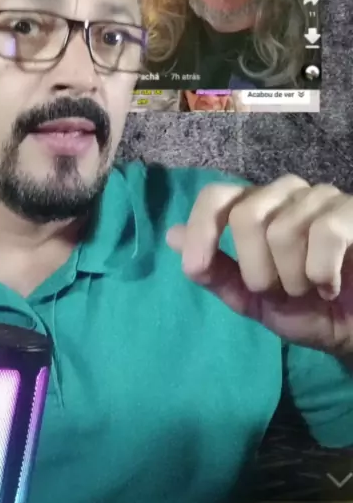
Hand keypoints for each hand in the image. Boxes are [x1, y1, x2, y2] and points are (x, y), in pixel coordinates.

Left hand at [167, 175, 352, 355]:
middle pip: (246, 215)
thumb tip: (172, 235)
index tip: (196, 267)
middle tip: (279, 291)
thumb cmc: (308, 309)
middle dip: (257, 270)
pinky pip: (325, 231)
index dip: (201, 229)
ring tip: (310, 289)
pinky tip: (332, 285)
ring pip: (283, 229)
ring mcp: (322, 197)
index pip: (216, 196)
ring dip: (293, 278)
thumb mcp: (251, 299)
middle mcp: (286, 193)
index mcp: (257, 207)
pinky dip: (322, 271)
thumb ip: (214, 270)